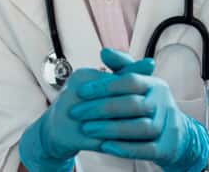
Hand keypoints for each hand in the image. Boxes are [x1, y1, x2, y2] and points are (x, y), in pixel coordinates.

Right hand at [18, 52, 156, 171]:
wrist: (55, 130)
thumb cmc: (83, 104)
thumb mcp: (100, 85)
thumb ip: (123, 75)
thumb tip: (150, 64)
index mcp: (83, 77)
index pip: (112, 78)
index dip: (133, 77)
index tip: (152, 79)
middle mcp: (75, 93)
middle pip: (110, 100)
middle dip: (133, 106)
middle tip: (153, 110)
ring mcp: (71, 116)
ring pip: (107, 122)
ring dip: (128, 127)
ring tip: (147, 129)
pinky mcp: (71, 136)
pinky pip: (100, 142)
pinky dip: (117, 144)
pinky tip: (132, 145)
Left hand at [73, 48, 208, 171]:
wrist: (169, 134)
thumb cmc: (145, 105)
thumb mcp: (136, 85)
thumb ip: (120, 68)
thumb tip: (104, 51)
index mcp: (155, 84)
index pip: (131, 80)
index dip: (104, 85)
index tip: (80, 91)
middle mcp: (163, 103)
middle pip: (134, 104)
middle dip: (101, 108)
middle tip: (76, 112)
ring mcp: (167, 125)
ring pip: (141, 127)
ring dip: (111, 129)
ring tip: (86, 129)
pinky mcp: (165, 147)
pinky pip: (147, 149)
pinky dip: (126, 148)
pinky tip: (105, 146)